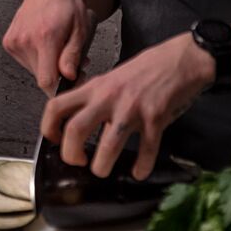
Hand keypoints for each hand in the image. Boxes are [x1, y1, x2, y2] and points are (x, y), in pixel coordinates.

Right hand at [2, 0, 95, 96]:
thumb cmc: (69, 6)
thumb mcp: (80, 29)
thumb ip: (73, 55)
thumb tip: (69, 77)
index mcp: (45, 37)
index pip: (46, 80)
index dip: (59, 89)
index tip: (70, 85)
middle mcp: (25, 39)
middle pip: (41, 76)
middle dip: (57, 76)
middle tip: (72, 63)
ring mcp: (14, 40)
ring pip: (33, 70)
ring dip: (47, 66)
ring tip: (59, 51)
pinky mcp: (8, 41)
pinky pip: (25, 61)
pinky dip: (37, 58)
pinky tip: (45, 45)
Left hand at [38, 36, 214, 179]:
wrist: (182, 59)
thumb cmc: (148, 68)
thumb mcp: (113, 77)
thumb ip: (96, 97)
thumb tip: (80, 119)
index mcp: (96, 87)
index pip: (57, 105)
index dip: (49, 128)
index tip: (55, 140)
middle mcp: (109, 98)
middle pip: (75, 130)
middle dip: (71, 154)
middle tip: (77, 162)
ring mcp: (132, 109)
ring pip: (108, 146)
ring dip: (102, 166)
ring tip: (103, 170)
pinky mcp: (156, 118)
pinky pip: (146, 150)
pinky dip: (141, 167)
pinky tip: (139, 171)